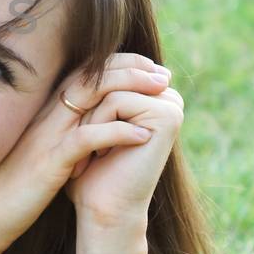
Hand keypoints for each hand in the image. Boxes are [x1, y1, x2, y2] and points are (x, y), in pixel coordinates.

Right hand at [0, 54, 180, 253]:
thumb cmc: (6, 193)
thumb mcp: (34, 158)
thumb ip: (55, 141)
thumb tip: (84, 136)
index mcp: (41, 116)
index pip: (82, 75)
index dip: (116, 65)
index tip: (147, 67)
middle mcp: (43, 119)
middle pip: (91, 77)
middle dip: (130, 68)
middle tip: (162, 73)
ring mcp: (45, 138)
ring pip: (92, 98)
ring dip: (131, 91)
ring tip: (162, 92)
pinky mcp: (48, 163)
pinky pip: (86, 139)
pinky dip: (117, 134)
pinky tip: (144, 136)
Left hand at [63, 62, 182, 227]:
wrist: (102, 207)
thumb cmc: (91, 168)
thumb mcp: (90, 119)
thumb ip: (97, 85)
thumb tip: (89, 46)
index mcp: (151, 93)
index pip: (108, 68)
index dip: (86, 96)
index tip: (82, 131)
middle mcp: (166, 95)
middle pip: (111, 76)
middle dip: (88, 108)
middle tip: (82, 142)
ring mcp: (171, 104)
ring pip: (111, 88)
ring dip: (91, 121)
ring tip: (93, 151)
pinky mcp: (168, 116)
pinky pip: (117, 100)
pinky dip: (100, 126)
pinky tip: (105, 154)